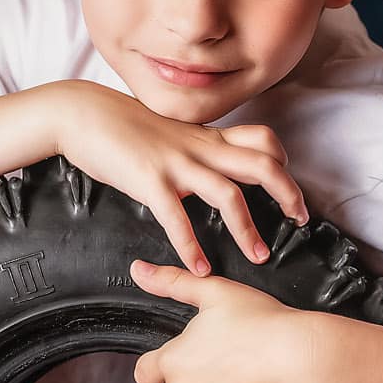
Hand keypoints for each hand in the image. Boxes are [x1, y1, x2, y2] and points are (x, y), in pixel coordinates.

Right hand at [51, 81, 308, 276]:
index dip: (283, 163)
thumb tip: (207, 170)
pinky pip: (177, 218)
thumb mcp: (169, 133)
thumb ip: (193, 150)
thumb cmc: (121, 126)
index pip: (262, 140)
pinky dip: (191, 247)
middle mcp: (200, 149)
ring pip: (229, 195)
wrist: (82, 113)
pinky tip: (199, 269)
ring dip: (249, 230)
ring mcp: (177, 164)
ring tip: (260, 256)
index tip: (289, 187)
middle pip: (263, 164)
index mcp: (206, 137)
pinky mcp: (150, 181)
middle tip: (300, 220)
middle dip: (289, 193)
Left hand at [129, 258, 313, 382]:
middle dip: (191, 382)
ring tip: (237, 380)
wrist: (301, 359)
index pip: (145, 373)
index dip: (161, 365)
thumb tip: (140, 271)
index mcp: (173, 360)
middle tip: (222, 364)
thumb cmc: (263, 324)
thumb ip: (172, 282)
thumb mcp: (214, 291)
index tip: (183, 359)